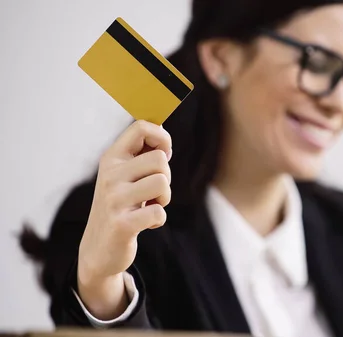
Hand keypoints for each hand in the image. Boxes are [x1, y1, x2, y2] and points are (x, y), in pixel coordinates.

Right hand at [77, 120, 171, 319]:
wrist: (98, 249)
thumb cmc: (120, 206)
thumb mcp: (124, 175)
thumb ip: (139, 154)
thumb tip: (161, 128)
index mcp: (111, 159)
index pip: (140, 127)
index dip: (162, 137)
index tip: (164, 154)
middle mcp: (109, 176)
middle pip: (160, 159)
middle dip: (166, 177)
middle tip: (153, 192)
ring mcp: (114, 200)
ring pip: (162, 182)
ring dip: (164, 198)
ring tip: (150, 206)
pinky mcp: (122, 224)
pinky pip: (159, 212)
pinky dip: (158, 220)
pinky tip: (145, 224)